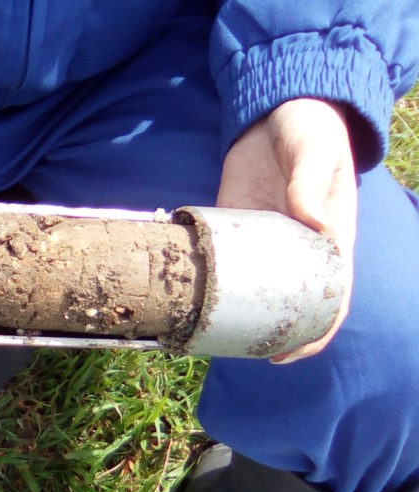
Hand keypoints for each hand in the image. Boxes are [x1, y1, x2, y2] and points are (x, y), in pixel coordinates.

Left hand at [216, 98, 356, 363]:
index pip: (330, 298)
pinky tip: (191, 296)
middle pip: (288, 302)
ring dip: (237, 311)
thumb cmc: (311, 128)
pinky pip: (224, 257)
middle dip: (269, 332)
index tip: (288, 355)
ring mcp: (264, 237)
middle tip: (239, 353)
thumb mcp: (315, 153)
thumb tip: (314, 226)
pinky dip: (212, 278)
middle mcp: (297, 246)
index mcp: (331, 239)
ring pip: (253, 286)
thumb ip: (311, 185)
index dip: (315, 333)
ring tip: (211, 336)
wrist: (275, 105)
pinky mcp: (234, 223)